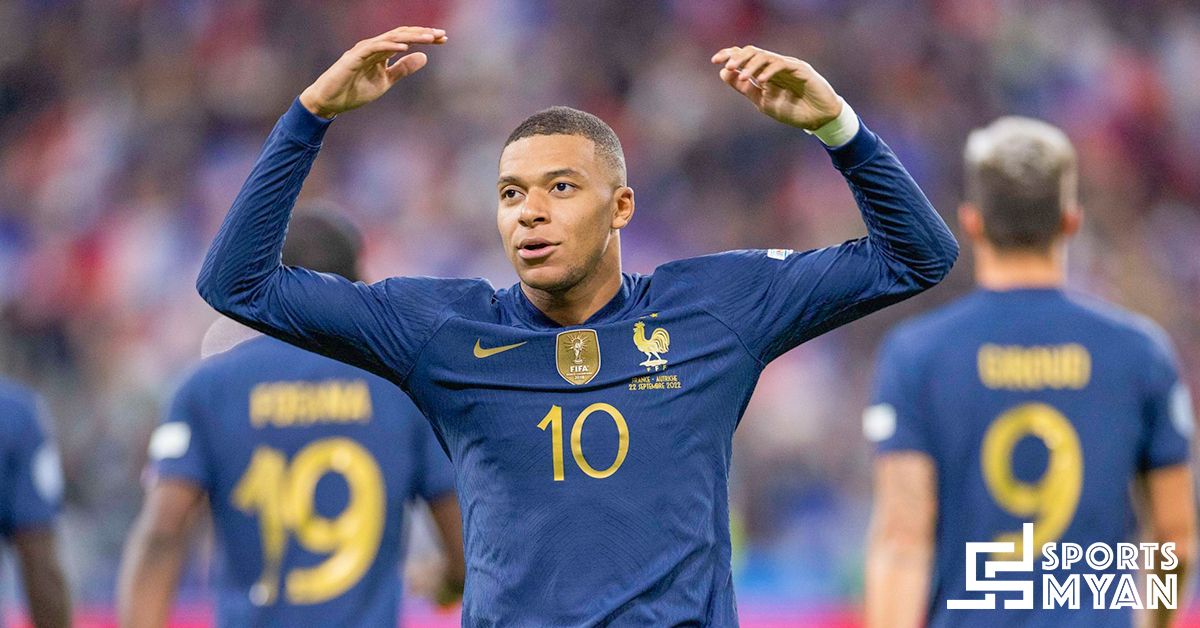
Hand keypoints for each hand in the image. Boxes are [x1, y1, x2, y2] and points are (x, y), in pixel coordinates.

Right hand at [299, 26, 446, 118]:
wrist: (329, 102)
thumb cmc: (354, 90)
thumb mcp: (386, 81)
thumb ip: (403, 69)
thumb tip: (424, 57)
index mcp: (382, 52)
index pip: (407, 39)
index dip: (425, 38)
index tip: (444, 38)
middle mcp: (374, 47)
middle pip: (402, 34)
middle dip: (422, 33)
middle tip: (442, 34)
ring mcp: (363, 50)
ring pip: (390, 38)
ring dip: (411, 37)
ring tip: (429, 38)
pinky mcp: (354, 58)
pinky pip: (374, 48)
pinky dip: (390, 46)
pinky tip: (405, 47)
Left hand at [710, 46, 841, 129]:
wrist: (819, 119)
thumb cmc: (793, 110)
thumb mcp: (762, 101)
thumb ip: (744, 88)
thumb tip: (723, 73)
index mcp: (764, 72)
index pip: (745, 57)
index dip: (729, 55)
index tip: (715, 61)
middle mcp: (774, 66)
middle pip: (753, 52)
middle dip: (738, 56)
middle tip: (727, 65)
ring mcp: (788, 66)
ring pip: (765, 56)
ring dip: (751, 64)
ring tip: (741, 75)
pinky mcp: (800, 69)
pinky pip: (781, 65)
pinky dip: (769, 71)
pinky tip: (760, 80)